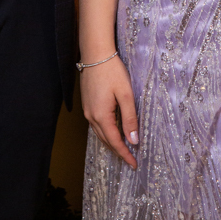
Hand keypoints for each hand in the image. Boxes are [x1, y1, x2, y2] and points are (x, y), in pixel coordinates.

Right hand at [80, 54, 137, 169]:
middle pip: (105, 140)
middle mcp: (91, 116)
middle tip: (131, 160)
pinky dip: (105, 132)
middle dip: (118, 151)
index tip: (134, 165)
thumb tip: (133, 140)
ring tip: (123, 149)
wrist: (95, 54)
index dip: (125, 154)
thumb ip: (130, 118)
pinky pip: (96, 125)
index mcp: (101, 116)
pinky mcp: (87, 104)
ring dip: (111, 142)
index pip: (114, 142)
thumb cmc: (112, 72)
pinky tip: (112, 131)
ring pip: (100, 133)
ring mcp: (87, 110)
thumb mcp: (126, 94)